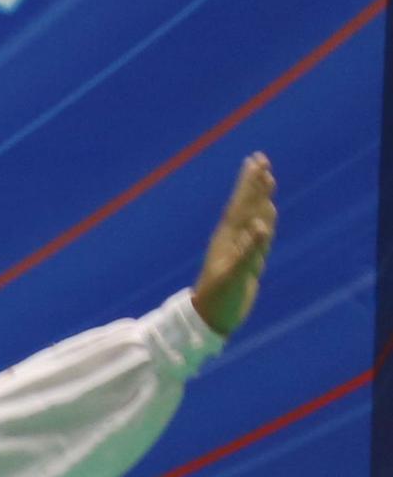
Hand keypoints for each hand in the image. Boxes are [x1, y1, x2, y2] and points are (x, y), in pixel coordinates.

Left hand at [192, 152, 274, 336]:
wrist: (209, 318)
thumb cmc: (218, 298)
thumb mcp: (235, 275)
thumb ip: (250, 250)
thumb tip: (261, 225)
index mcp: (229, 238)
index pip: (243, 204)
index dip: (251, 183)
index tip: (257, 161)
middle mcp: (234, 239)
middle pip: (247, 204)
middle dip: (254, 182)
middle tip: (260, 158)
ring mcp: (241, 249)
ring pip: (254, 217)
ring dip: (260, 197)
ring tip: (265, 177)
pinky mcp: (248, 261)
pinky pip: (259, 236)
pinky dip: (265, 221)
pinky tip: (267, 213)